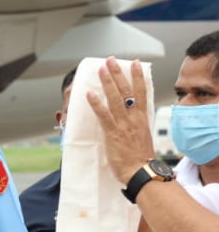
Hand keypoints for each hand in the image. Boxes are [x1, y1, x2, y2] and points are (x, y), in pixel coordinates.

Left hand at [86, 58, 154, 185]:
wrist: (140, 171)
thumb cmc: (139, 159)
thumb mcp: (141, 137)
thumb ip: (135, 125)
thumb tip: (130, 119)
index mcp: (142, 118)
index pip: (141, 92)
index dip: (138, 76)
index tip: (135, 64)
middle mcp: (134, 118)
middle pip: (126, 90)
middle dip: (118, 73)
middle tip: (111, 60)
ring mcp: (123, 124)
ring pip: (115, 98)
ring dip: (107, 82)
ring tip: (101, 69)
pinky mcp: (113, 132)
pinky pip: (103, 115)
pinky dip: (96, 103)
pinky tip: (89, 93)